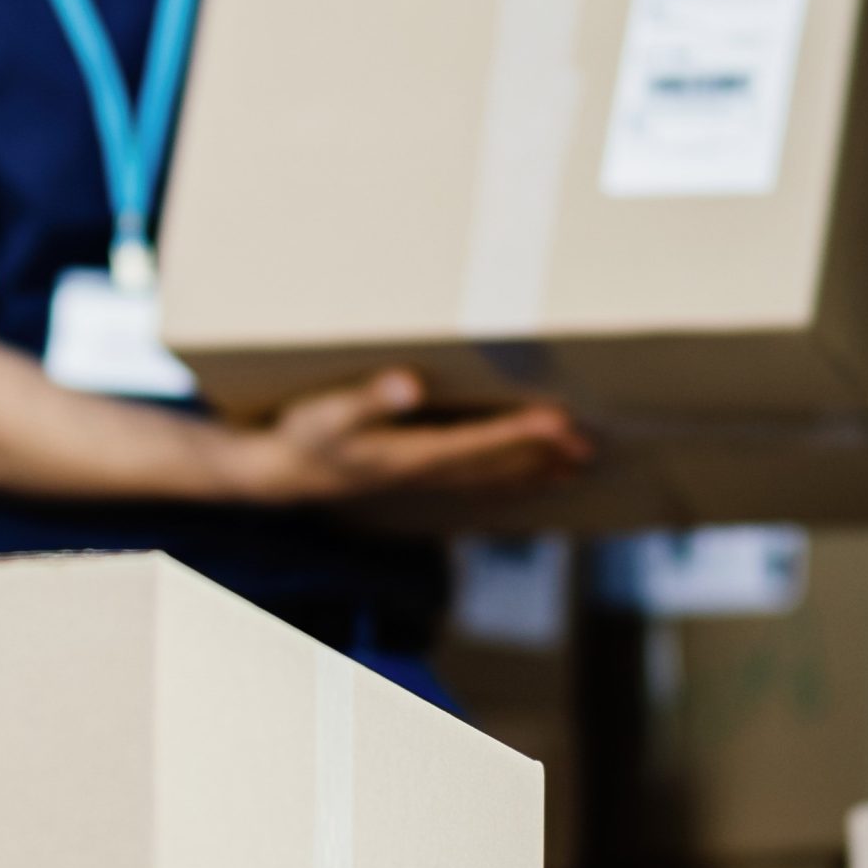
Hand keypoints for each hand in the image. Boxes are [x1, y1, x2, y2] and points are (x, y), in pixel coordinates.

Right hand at [228, 369, 589, 505]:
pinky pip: (474, 482)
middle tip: (588, 447)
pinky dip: (506, 480)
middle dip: (541, 456)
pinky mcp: (417, 476)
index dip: (519, 433)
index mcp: (407, 454)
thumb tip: (408, 385)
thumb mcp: (326, 414)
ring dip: (532, 472)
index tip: (560, 421)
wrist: (279, 474)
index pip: (475, 444)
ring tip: (575, 467)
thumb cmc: (302, 436)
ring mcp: (422, 479)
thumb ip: (368, 400)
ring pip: (489, 479)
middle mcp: (422, 472)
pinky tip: (528, 478)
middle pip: (494, 466)